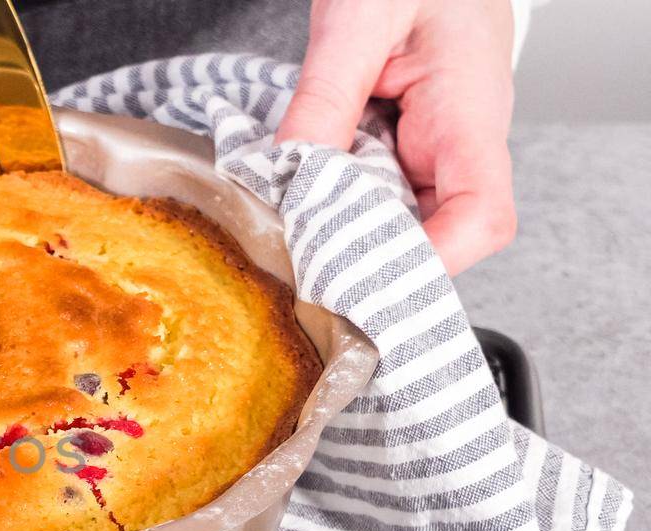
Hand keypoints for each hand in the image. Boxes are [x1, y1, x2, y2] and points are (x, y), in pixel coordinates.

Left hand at [276, 0, 517, 275]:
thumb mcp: (358, 21)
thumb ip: (326, 95)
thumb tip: (289, 172)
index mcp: (469, 115)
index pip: (480, 218)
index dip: (427, 260)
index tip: (355, 271)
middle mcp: (458, 145)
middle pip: (429, 236)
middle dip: (361, 253)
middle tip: (292, 251)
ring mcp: (429, 150)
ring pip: (390, 221)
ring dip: (337, 226)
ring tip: (285, 216)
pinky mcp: (399, 149)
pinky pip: (366, 193)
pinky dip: (328, 198)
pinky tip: (292, 189)